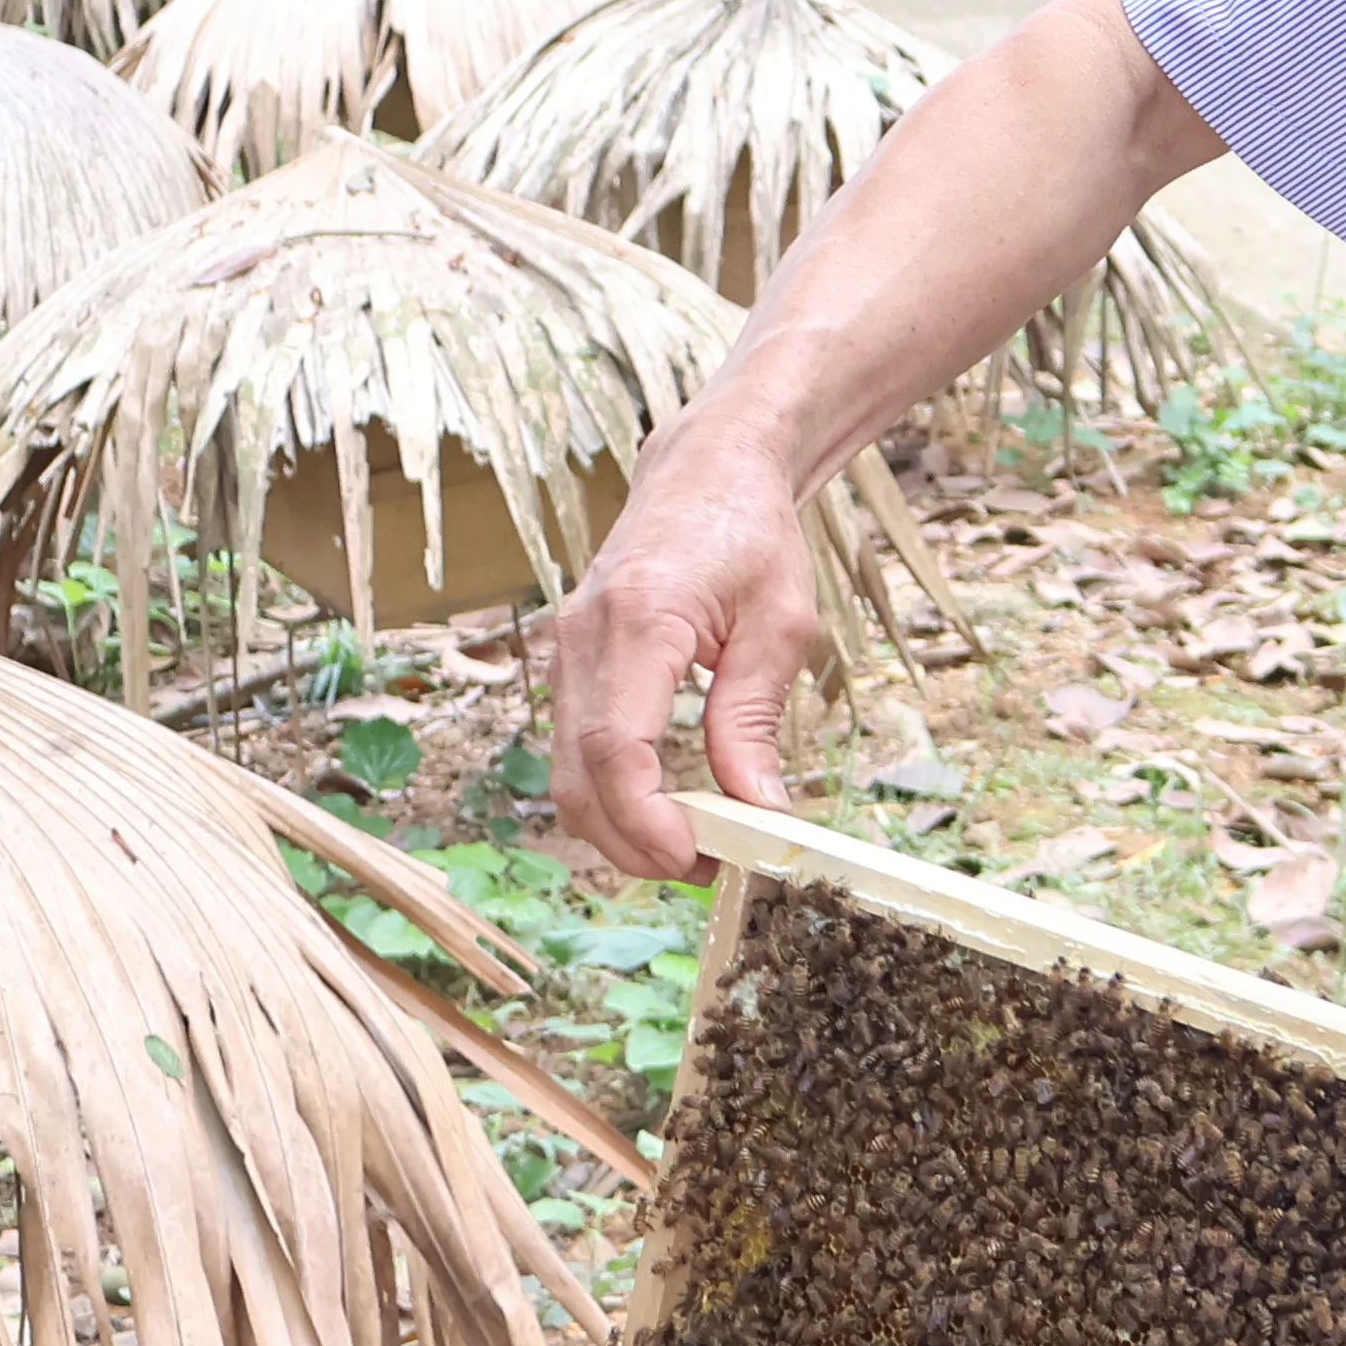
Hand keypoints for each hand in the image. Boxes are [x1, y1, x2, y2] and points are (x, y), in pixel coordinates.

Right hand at [547, 441, 824, 877]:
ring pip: (565, 774)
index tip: (699, 858)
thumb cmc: (751, 536)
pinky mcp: (568, 664)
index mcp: (640, 618)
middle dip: (633, 843)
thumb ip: (755, 719)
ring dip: (619, 829)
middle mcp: (583, 635)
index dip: (647, 820)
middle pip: (577, 776)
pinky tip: (666, 814)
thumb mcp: (781, 624)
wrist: (705, 475)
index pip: (617, 746)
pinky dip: (610, 796)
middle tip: (708, 871)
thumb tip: (759, 813)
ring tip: (695, 850)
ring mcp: (564, 650)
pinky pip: (573, 751)